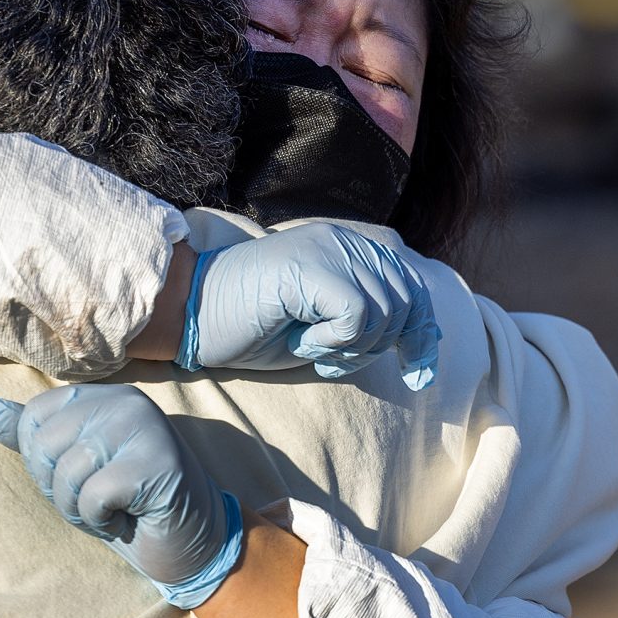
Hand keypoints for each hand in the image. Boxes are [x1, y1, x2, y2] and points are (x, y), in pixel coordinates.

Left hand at [0, 385, 242, 606]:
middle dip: (59, 489)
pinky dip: (102, 520)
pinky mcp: (157, 463)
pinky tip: (128, 517)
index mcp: (103, 396)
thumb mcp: (73, 470)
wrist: (190, 541)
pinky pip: (94, 496)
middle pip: (45, 445)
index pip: (35, 417)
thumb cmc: (128, 505)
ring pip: (68, 473)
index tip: (78, 478)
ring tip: (113, 509)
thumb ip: (34, 440)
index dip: (42, 462)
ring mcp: (145, 429)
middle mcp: (125, 402)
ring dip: (80, 509)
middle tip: (97, 499)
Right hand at [185, 223, 440, 388]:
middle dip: (380, 346)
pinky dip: (334, 343)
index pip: (414, 288)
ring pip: (385, 313)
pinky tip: (302, 341)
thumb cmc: (253, 326)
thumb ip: (368, 322)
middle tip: (330, 358)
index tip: (419, 376)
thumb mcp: (323, 329)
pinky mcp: (313, 268)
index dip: (422, 335)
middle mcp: (345, 242)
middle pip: (408, 302)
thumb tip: (424, 340)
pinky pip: (357, 317)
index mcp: (350, 249)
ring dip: (350, 348)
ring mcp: (329, 250)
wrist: (192, 314)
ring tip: (309, 346)